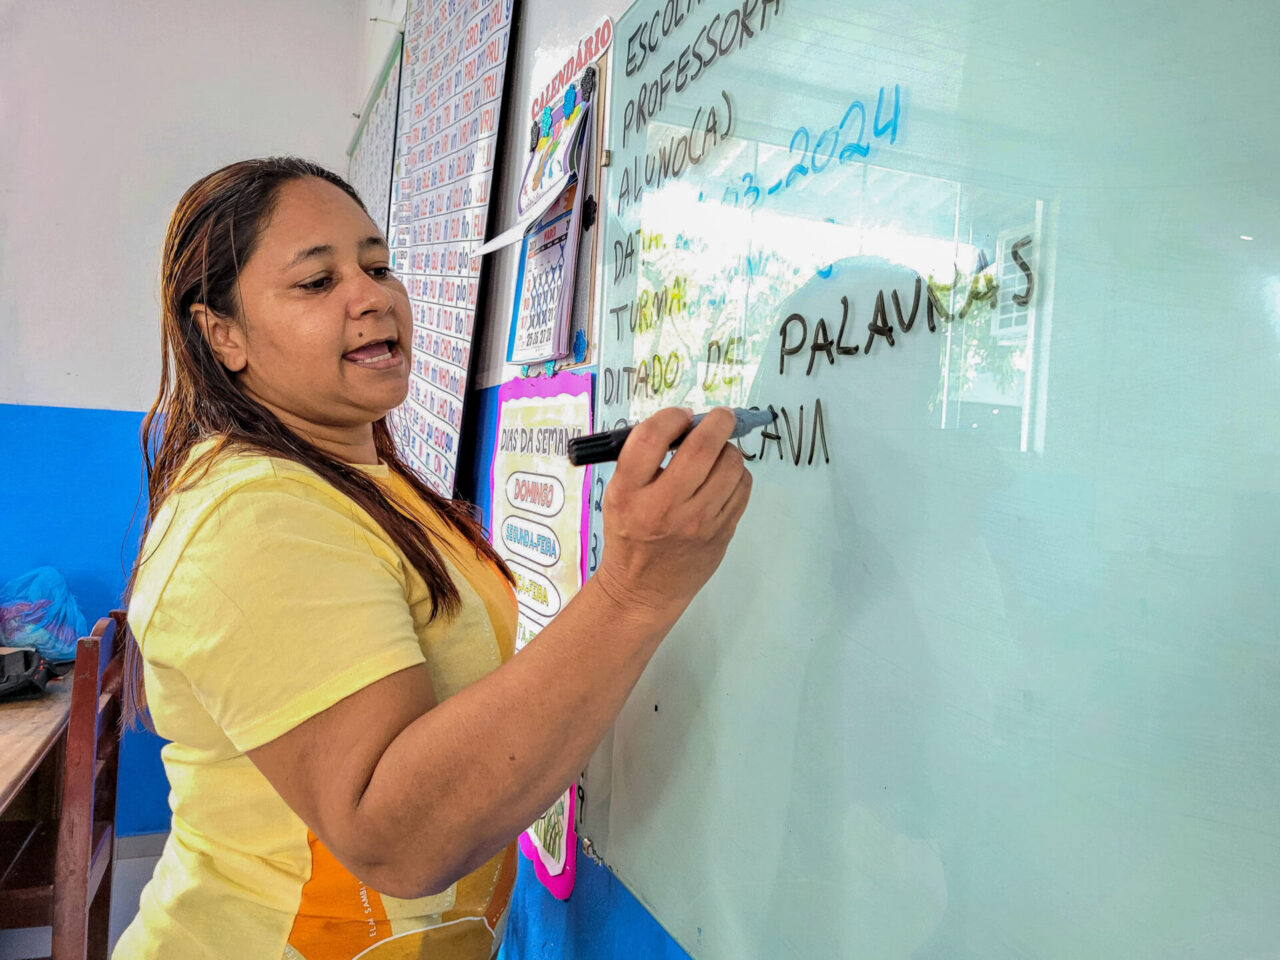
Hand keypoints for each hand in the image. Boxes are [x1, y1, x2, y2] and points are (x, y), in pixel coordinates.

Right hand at [593, 407, 752, 628]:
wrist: (643, 589)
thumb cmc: (631, 534)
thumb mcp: (618, 495)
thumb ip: (644, 460)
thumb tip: (686, 424)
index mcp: (628, 494)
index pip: (650, 438)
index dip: (670, 417)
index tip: (681, 416)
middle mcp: (663, 507)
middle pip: (701, 448)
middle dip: (717, 422)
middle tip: (720, 417)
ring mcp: (697, 523)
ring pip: (730, 464)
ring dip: (729, 449)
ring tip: (719, 453)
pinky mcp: (722, 533)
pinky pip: (743, 487)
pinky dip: (738, 474)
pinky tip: (724, 478)